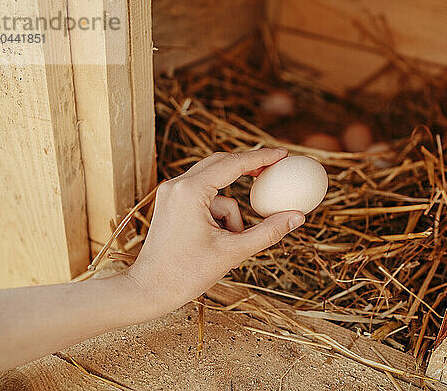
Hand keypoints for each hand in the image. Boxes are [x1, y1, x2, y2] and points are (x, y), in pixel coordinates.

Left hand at [125, 148, 304, 315]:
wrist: (148, 290)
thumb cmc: (186, 274)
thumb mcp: (233, 252)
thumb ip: (268, 231)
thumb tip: (298, 217)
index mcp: (190, 191)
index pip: (233, 164)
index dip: (261, 157)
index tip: (283, 154)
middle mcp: (177, 185)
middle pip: (222, 164)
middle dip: (248, 170)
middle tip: (273, 172)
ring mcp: (171, 193)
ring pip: (215, 189)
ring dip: (231, 210)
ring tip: (230, 241)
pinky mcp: (171, 204)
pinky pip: (204, 199)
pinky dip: (218, 215)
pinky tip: (216, 241)